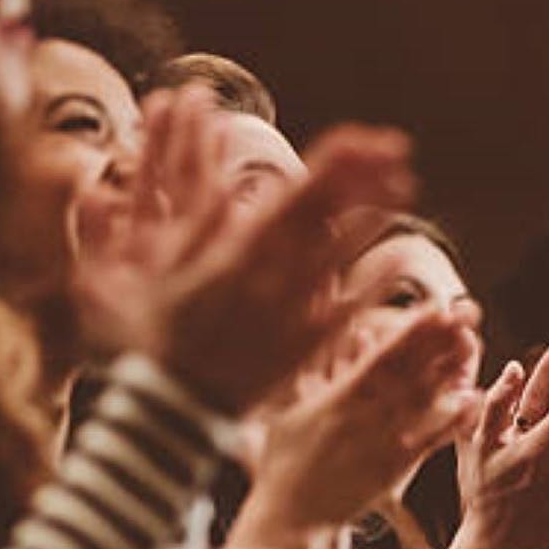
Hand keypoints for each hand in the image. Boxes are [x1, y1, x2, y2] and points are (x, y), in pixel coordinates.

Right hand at [75, 86, 416, 413]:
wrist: (172, 410)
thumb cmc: (151, 342)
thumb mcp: (144, 277)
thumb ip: (166, 230)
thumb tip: (176, 191)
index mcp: (237, 253)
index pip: (296, 196)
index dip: (336, 164)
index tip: (366, 137)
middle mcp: (272, 278)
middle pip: (327, 218)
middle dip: (364, 177)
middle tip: (397, 149)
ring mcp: (292, 313)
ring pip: (343, 258)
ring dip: (374, 219)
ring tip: (404, 188)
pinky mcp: (304, 347)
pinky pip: (347, 312)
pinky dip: (375, 286)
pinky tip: (399, 263)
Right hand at [237, 301, 483, 536]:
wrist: (291, 518)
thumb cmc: (285, 462)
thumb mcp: (289, 409)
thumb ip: (312, 372)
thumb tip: (331, 338)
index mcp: (338, 398)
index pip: (381, 357)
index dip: (411, 332)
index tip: (436, 307)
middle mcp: (365, 417)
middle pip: (409, 372)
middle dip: (438, 341)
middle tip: (467, 314)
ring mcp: (383, 443)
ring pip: (423, 402)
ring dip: (450, 372)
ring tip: (474, 345)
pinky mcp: (395, 469)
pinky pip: (429, 442)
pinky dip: (451, 422)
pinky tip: (474, 400)